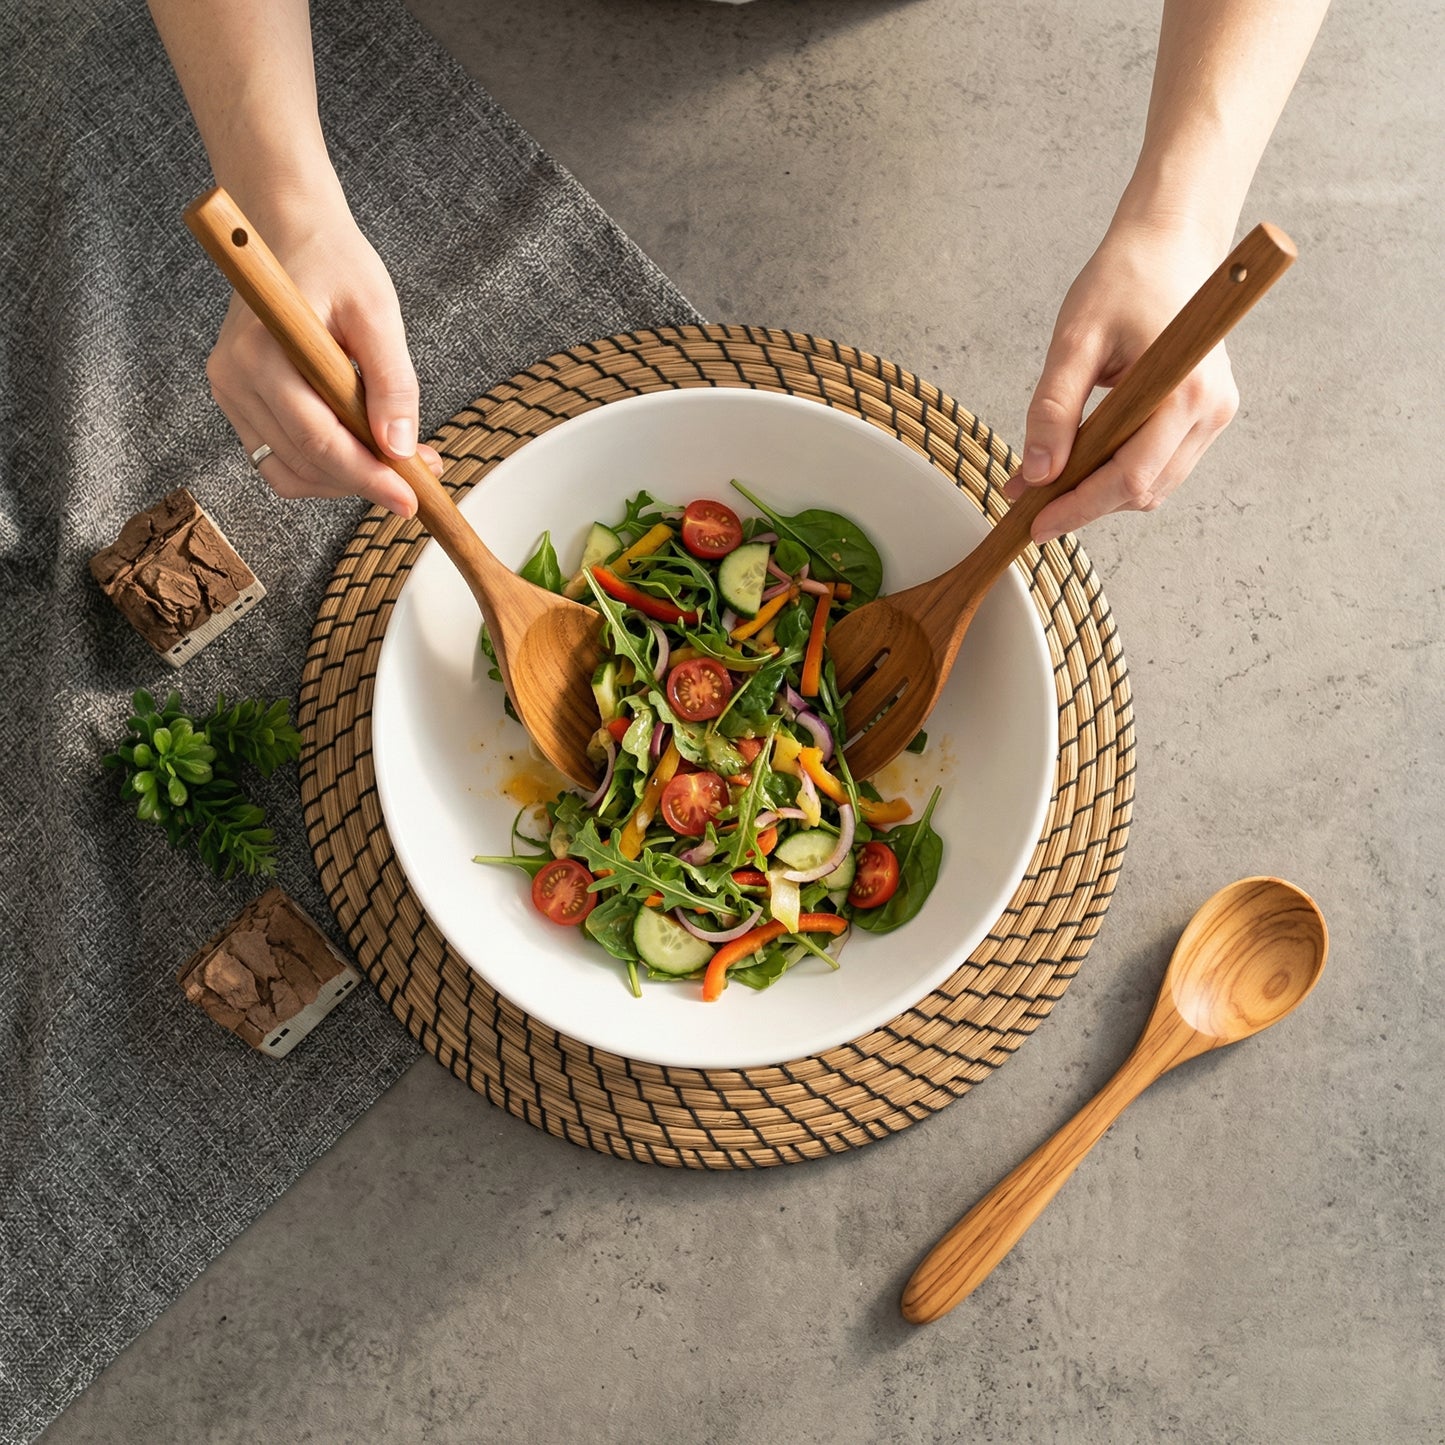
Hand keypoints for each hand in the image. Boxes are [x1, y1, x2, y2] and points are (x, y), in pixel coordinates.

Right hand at [206, 197, 440, 515]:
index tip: (411, 502)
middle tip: (422, 476)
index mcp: (262, 351)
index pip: (318, 439)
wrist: (288, 229)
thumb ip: (393, 382)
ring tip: (397, 463)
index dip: (368, 477)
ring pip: (290, 471)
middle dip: (366, 480)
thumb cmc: (334, 260)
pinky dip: (322, 467)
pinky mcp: (238, 400)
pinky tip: (361, 451)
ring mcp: (231, 391)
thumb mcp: (377, 312)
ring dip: (345, 479)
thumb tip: (401, 448)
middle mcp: (234, 376)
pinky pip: (280, 458)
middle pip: (305, 462)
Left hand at [1006, 219, 1240, 543]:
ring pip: (1153, 485)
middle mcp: (1211, 410)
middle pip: (1142, 490)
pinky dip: (1119, 473)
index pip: (1130, 477)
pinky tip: (1083, 460)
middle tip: (1028, 503)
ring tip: (1049, 480)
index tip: (1035, 525)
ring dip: (1100, 492)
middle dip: (1084, 503)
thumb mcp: (1074, 341)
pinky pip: (1160, 466)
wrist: (1169, 246)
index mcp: (1184, 391)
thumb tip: (1037, 475)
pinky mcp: (1208, 414)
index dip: (1079, 508)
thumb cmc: (1124, 281)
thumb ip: (1053, 410)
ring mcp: (1215, 415)